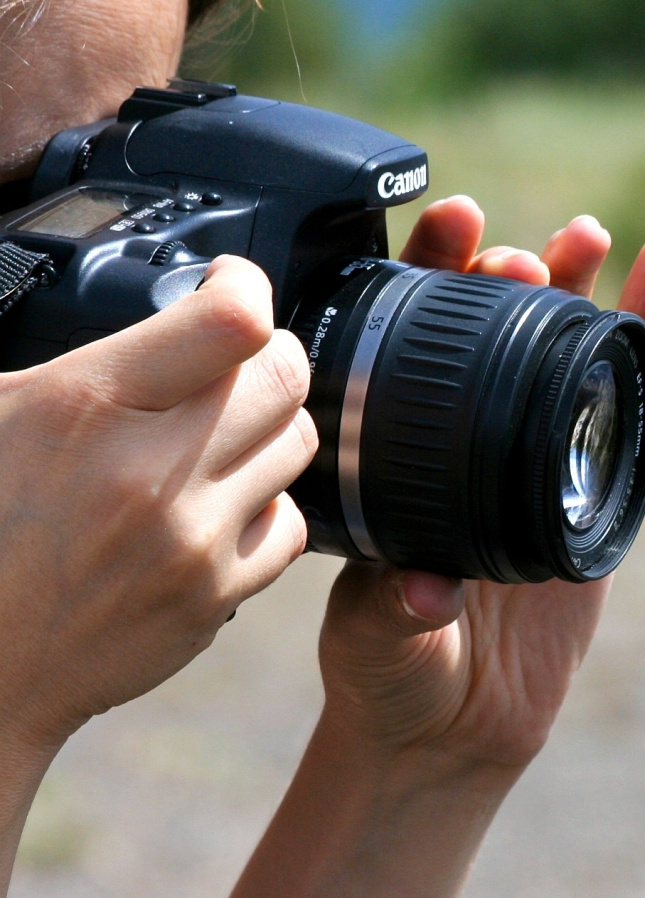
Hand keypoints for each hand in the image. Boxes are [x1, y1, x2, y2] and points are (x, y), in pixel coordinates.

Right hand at [0, 256, 313, 748]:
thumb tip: (150, 314)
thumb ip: (73, 363)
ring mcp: (192, 537)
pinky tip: (221, 503)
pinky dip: (266, 506)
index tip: (231, 284)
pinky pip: (290, 525)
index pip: (229, 323)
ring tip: (224, 431)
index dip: (244, 286)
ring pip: (298, 444)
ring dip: (271, 427)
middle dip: (269, 355)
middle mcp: (149, 469)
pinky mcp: (217, 593)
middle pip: (286, 377)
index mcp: (84, 405)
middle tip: (239, 358)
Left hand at [317, 196, 644, 772]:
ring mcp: (526, 454)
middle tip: (524, 254)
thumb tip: (425, 590)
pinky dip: (644, 334)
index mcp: (389, 453)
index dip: (429, 271)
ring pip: (556, 349)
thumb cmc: (391, 679)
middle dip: (508, 273)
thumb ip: (393, 616)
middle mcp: (457, 440)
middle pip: (486, 326)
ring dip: (578, 284)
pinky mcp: (591, 481)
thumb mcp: (374, 644)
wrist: (453, 729)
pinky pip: (621, 400)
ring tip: (592, 234)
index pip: (406, 333)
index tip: (451, 231)